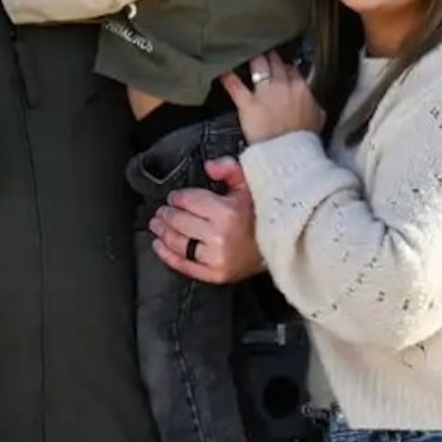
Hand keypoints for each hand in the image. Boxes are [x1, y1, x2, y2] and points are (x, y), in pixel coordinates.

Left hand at [149, 156, 264, 284]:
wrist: (284, 246)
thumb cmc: (264, 213)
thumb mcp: (250, 184)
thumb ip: (229, 168)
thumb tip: (208, 167)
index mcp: (227, 212)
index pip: (189, 201)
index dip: (177, 197)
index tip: (174, 197)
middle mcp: (219, 237)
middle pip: (180, 221)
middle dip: (167, 213)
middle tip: (162, 210)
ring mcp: (216, 259)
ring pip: (178, 243)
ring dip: (162, 232)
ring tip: (157, 225)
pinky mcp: (216, 275)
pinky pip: (184, 265)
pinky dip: (167, 255)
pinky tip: (158, 245)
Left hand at [221, 51, 323, 144]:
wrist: (290, 154)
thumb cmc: (304, 139)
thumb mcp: (318, 118)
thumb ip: (314, 104)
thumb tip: (314, 101)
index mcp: (300, 88)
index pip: (292, 69)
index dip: (284, 65)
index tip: (280, 65)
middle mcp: (283, 85)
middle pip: (275, 62)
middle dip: (268, 55)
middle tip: (261, 51)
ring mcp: (264, 93)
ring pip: (258, 65)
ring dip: (252, 59)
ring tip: (244, 53)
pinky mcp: (248, 104)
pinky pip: (235, 86)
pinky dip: (228, 78)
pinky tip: (223, 72)